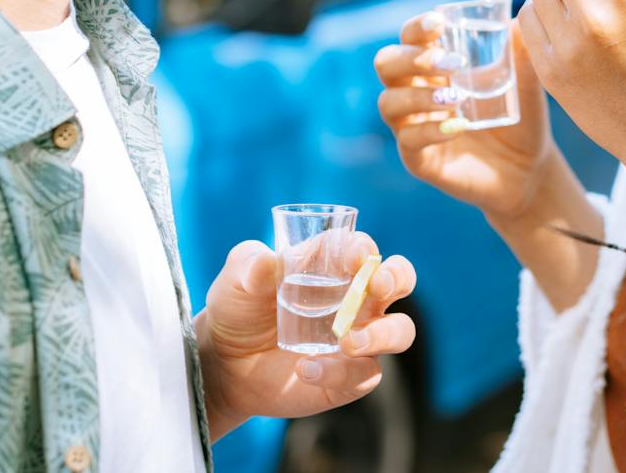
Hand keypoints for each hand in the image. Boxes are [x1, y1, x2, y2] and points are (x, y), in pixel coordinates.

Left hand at [197, 237, 415, 440]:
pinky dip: (339, 373)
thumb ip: (248, 264)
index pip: (362, 248)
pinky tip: (305, 369)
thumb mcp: (235, 280)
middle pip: (400, 279)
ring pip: (399, 331)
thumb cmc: (238, 308)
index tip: (352, 256)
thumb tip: (264, 262)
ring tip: (347, 342)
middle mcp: (355, 298)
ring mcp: (357, 338)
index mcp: (333, 265)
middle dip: (397, 277)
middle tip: (377, 286)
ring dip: (383, 334)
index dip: (363, 249)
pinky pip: (364, 375)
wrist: (226, 363)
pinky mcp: (348, 377)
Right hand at [374, 12, 556, 220]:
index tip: (440, 22)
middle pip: (386, 63)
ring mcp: (411, 125)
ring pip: (388, 102)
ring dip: (419, 96)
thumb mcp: (525, 79)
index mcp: (432, 65)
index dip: (417, 27)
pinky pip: (408, 141)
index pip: (410, 36)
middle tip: (451, 62)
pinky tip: (458, 126)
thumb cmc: (520, 116)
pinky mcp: (418, 158)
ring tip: (456, 98)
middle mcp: (413, 90)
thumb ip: (521, 48)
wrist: (529, 168)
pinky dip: (430, 130)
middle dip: (413, 58)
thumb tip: (522, 16)